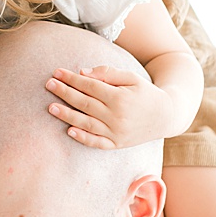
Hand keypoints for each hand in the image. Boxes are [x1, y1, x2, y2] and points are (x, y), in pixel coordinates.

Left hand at [46, 65, 176, 148]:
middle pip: (84, 103)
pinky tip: (69, 130)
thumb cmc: (146, 93)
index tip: (57, 72)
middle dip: (64, 93)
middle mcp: (117, 116)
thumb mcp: (131, 78)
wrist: (166, 116)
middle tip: (49, 84)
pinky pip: (96, 142)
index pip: (90, 86)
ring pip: (86, 123)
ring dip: (67, 115)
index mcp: (120, 97)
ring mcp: (116, 132)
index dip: (72, 79)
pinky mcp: (117, 144)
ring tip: (51, 107)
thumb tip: (83, 72)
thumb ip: (107, 74)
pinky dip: (82, 138)